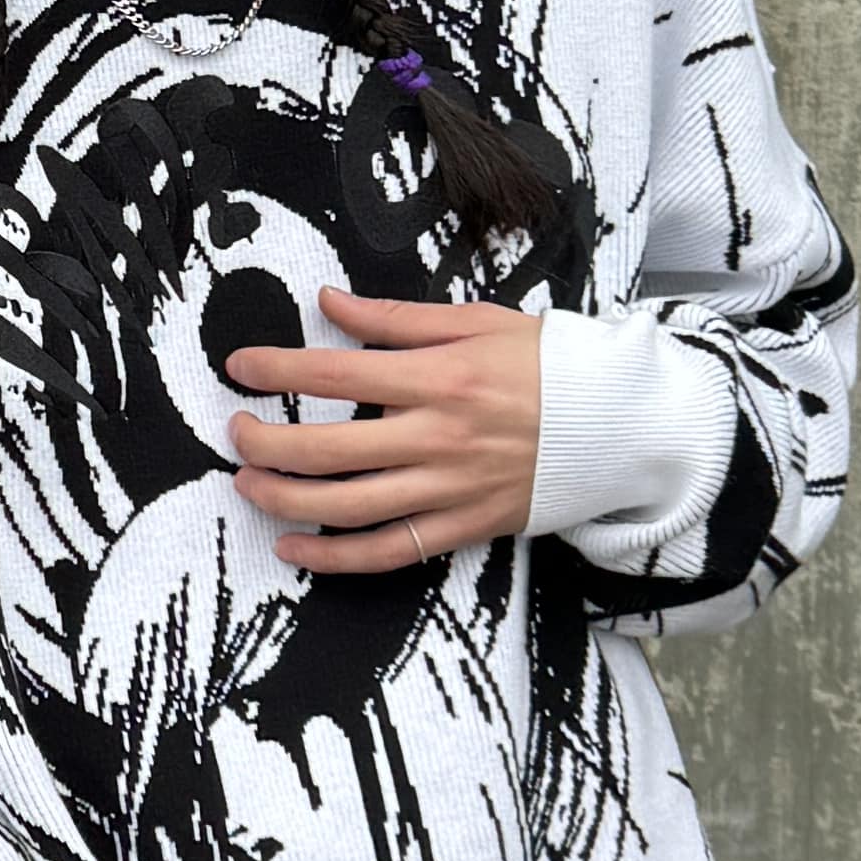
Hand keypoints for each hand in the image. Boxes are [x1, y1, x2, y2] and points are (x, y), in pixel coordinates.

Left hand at [226, 288, 540, 572]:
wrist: (624, 425)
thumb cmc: (551, 366)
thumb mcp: (478, 322)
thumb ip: (398, 319)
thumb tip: (329, 302)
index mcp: (442, 378)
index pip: (337, 375)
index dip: (278, 370)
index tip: (240, 366)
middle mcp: (440, 437)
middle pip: (329, 449)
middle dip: (267, 442)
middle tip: (236, 432)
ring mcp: (452, 488)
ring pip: (349, 506)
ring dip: (286, 499)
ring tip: (248, 483)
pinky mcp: (465, 527)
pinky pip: (389, 552)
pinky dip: (336, 558)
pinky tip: (294, 550)